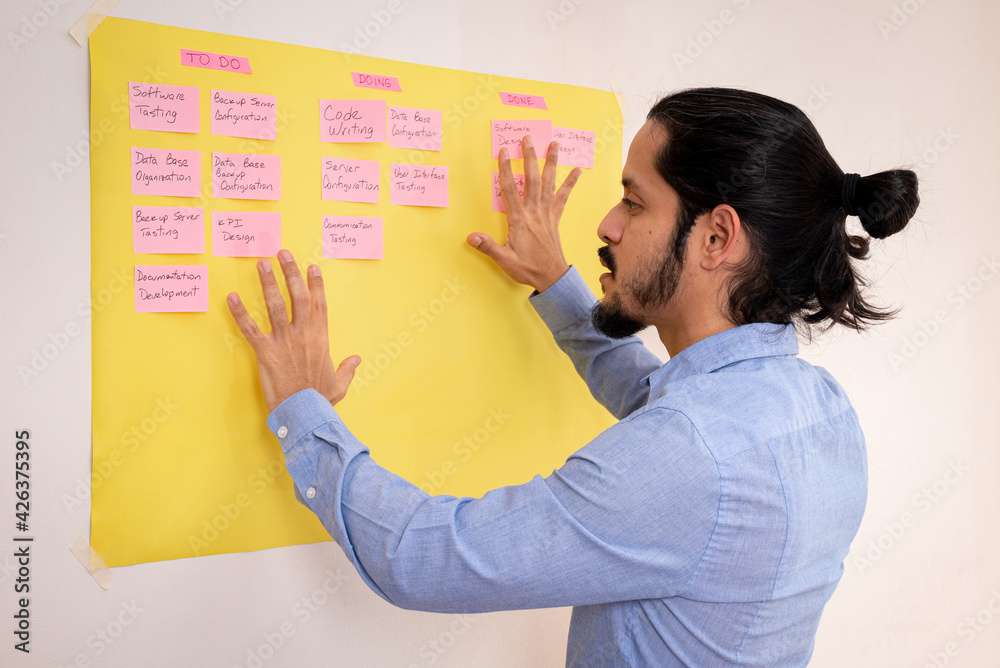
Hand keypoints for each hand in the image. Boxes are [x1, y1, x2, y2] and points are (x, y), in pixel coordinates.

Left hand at [226, 249, 360, 412]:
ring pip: (275, 305)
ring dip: (268, 282)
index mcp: (321, 339)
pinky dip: (239, 312)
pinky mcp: (265, 352)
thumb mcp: (339, 385)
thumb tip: (357, 359)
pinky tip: (231, 297)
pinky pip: (250, 328)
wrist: (305, 413)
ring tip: (261, 264)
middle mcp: (303, 334)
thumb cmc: (320, 400)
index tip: (312, 267)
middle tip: (284, 253)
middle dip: (291, 272)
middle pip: (299, 296)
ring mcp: (284, 341)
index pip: (319, 305)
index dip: (316, 284)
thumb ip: (347, 369)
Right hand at [467, 135, 581, 292]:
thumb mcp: (504, 260)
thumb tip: (471, 237)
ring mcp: (546, 214)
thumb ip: (488, 247)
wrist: (551, 277)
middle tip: (528, 138)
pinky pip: (563, 197)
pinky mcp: (555, 218)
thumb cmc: (527, 268)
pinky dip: (570, 183)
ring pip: (549, 183)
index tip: (504, 151)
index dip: (506, 169)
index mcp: (519, 220)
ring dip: (551, 162)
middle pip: (531, 179)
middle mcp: (534, 212)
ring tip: (554, 144)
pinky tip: (577, 171)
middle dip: (529, 157)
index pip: (510, 190)